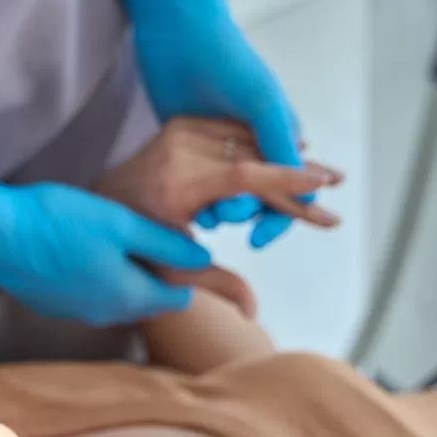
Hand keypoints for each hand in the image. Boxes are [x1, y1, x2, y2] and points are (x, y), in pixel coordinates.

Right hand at [0, 161, 211, 325]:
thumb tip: (203, 260)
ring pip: (117, 296)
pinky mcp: (52, 304)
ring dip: (125, 273)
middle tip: (150, 234)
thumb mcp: (121, 224)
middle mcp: (106, 314)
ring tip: (115, 236)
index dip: (188, 274)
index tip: (182, 245)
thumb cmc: (58, 222)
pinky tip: (82, 246)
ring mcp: (76, 312)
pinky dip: (95, 275)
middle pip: (148, 299)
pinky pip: (88, 294)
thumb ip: (166, 244)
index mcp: (130, 297)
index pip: (179, 299)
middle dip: (156, 273)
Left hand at [95, 118, 340, 319]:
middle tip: (337, 182)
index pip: (244, 178)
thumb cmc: (132, 244)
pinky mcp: (180, 124)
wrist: (99, 202)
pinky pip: (232, 131)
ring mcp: (178, 134)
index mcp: (178, 187)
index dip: (286, 181)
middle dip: (298, 173)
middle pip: (255, 158)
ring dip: (284, 158)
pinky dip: (261, 144)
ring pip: (246, 143)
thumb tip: (253, 312)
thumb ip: (217, 283)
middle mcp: (179, 154)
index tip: (320, 186)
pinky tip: (294, 154)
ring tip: (322, 175)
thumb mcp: (170, 269)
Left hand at [115, 0, 309, 247]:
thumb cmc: (227, 59)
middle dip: (246, 213)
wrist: (179, 28)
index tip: (262, 238)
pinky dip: (200, 198)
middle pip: (262, 198)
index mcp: (280, 134)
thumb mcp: (261, 102)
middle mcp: (256, 141)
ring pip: (232, 195)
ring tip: (204, 211)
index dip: (287, 215)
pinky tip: (189, 206)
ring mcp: (222, 143)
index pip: (292, 189)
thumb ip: (281, 144)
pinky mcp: (191, 140)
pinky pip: (203, 181)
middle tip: (222, 215)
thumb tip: (309, 189)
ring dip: (222, 209)